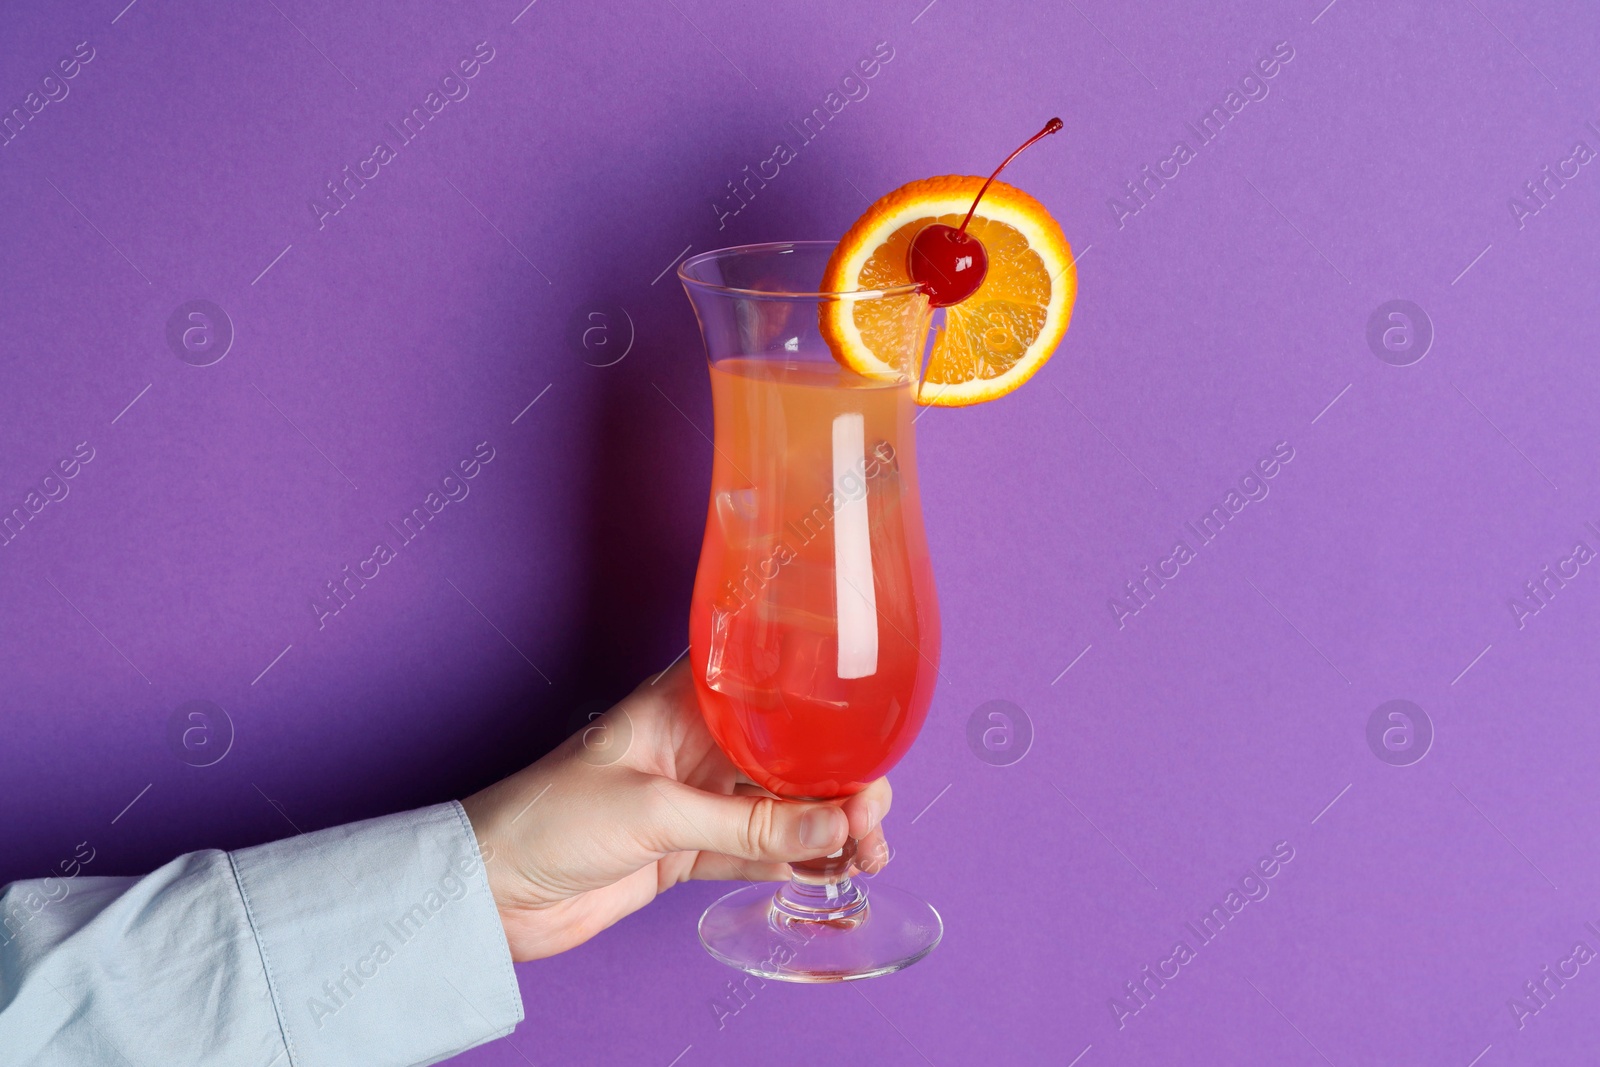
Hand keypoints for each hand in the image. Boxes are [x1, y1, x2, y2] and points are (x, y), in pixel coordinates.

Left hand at [460, 661, 893, 961]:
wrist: (489, 891)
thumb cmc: (548, 817)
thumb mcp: (655, 811)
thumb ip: (746, 825)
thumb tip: (832, 824)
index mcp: (680, 706)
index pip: (765, 686)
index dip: (819, 702)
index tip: (868, 725)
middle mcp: (694, 747)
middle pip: (786, 754)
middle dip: (837, 779)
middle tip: (876, 810)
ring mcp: (693, 802)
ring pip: (779, 809)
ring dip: (826, 827)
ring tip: (870, 851)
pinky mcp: (685, 853)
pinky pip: (756, 853)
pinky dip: (795, 862)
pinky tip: (833, 868)